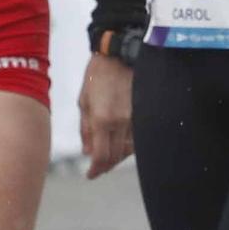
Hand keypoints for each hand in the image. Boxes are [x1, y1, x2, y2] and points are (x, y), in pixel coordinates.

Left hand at [78, 55, 134, 178]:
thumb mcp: (83, 101)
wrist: (120, 54)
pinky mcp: (145, 112)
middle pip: (115, 157)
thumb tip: (87, 152)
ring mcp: (135, 117)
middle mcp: (120, 122)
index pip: (101, 156)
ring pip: (128, 150)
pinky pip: (138, 138)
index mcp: (102, 119)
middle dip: (105, 166)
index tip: (90, 175)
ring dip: (117, 158)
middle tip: (98, 169)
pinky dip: (128, 146)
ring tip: (108, 158)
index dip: (95, 170)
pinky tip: (121, 145)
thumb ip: (85, 129)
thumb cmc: (98, 76)